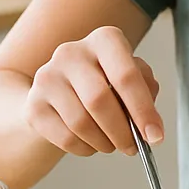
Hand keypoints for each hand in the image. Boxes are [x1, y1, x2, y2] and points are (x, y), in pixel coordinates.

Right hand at [23, 25, 162, 156]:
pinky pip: (65, 138)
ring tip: (112, 144)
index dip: (143, 110)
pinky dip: (85, 148)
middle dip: (122, 132)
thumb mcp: (131, 76)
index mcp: (104, 39)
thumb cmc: (106, 82)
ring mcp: (47, 77)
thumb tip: (149, 123)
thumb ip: (145, 91)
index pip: (126, 75)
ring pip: (80, 123)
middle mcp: (71, 52)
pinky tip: (91, 143)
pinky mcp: (33, 105)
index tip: (156, 136)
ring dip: (104, 143)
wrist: (59, 89)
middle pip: (99, 100)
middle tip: (132, 147)